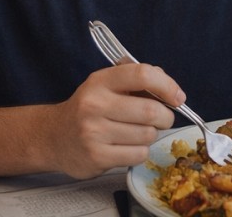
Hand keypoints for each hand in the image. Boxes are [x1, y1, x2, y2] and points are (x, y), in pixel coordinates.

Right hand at [47, 63, 181, 178]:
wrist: (53, 137)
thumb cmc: (90, 109)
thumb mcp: (108, 85)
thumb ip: (138, 80)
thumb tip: (171, 89)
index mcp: (100, 81)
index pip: (143, 75)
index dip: (168, 86)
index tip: (177, 97)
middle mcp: (94, 104)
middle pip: (151, 111)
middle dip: (165, 117)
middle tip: (162, 119)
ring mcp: (93, 132)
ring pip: (147, 135)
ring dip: (151, 135)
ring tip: (137, 132)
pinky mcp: (96, 157)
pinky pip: (138, 154)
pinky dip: (141, 151)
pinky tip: (127, 146)